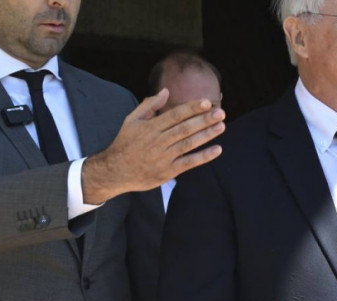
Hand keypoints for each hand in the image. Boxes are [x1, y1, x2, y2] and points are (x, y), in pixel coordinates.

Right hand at [82, 89, 224, 203]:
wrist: (115, 171)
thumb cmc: (125, 143)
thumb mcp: (131, 120)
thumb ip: (149, 105)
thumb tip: (165, 91)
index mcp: (150, 127)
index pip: (175, 115)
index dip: (191, 108)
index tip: (207, 102)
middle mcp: (157, 141)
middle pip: (184, 128)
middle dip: (203, 120)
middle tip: (221, 113)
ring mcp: (163, 157)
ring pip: (188, 144)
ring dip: (206, 135)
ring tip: (221, 126)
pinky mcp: (167, 172)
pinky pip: (188, 163)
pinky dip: (203, 157)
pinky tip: (217, 150)